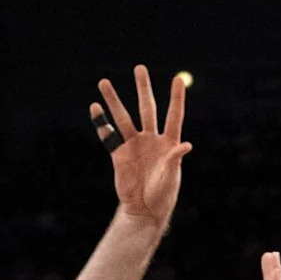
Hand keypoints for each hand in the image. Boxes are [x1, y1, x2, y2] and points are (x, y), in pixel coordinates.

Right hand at [94, 66, 191, 230]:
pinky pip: (108, 136)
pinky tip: (94, 108)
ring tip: (103, 82)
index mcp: (168, 143)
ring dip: (114, 101)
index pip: (174, 115)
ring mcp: (134, 145)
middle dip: (143, 88)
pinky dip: (101, 123)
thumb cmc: (163, 196)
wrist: (144, 211)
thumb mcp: (171, 178)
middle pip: (147, 108)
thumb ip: (175, 159)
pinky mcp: (119, 155)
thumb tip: (185, 145)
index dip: (176, 97)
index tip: (177, 78)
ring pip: (123, 118)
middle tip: (139, 68)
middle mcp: (151, 139)